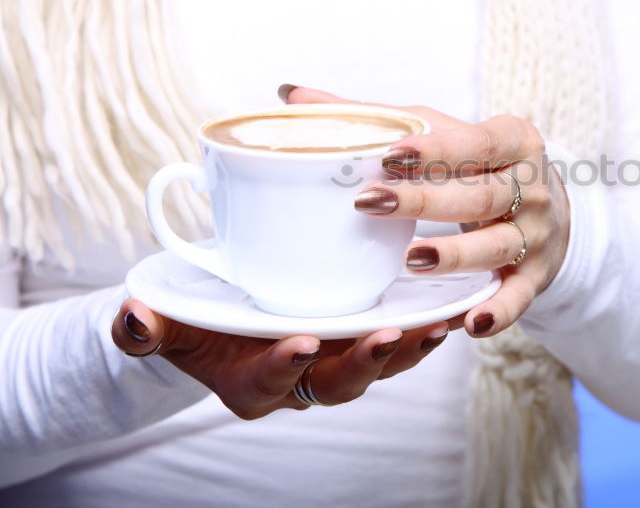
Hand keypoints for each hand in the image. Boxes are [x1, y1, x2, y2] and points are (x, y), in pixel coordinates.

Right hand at [111, 299, 449, 418]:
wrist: (229, 318)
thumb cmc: (199, 320)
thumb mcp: (169, 321)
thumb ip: (149, 326)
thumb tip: (131, 318)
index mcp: (252, 382)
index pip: (267, 384)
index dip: (281, 368)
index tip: (296, 342)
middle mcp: (301, 380)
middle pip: (337, 383)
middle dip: (363, 364)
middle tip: (385, 336)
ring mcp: (336, 362)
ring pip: (378, 366)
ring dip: (409, 348)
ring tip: (436, 325)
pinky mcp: (362, 339)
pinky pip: (400, 342)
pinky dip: (426, 329)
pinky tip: (453, 309)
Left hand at [285, 85, 570, 338]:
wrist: (550, 206)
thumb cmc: (480, 163)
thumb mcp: (446, 133)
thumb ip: (377, 117)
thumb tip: (294, 93)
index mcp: (512, 141)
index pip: (474, 143)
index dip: (434, 150)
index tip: (389, 153)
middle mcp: (531, 188)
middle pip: (479, 195)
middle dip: (426, 201)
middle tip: (370, 202)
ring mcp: (536, 235)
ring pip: (495, 246)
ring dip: (455, 254)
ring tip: (412, 258)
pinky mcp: (535, 276)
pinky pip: (518, 297)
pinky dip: (498, 312)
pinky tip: (469, 323)